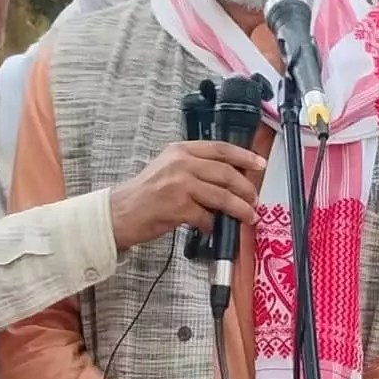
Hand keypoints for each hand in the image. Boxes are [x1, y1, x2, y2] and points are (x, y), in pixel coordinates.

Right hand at [107, 140, 266, 250]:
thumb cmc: (144, 195)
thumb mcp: (168, 169)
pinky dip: (214, 225)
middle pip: (226, 172)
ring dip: (239, 208)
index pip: (220, 149)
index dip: (244, 156)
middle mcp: (180, 163)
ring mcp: (179, 184)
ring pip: (221, 195)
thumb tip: (229, 179)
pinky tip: (214, 229)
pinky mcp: (177, 207)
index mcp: (180, 150)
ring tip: (248, 216)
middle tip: (254, 199)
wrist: (119, 213)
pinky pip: (207, 216)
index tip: (259, 164)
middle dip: (245, 188)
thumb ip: (195, 169)